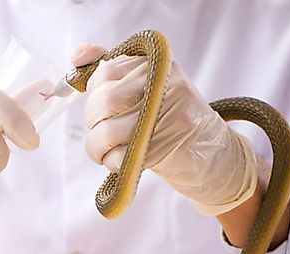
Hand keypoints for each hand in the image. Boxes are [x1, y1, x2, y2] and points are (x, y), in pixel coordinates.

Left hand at [71, 44, 258, 215]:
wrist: (211, 151)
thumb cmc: (169, 117)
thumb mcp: (146, 84)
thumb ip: (111, 68)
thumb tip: (77, 54)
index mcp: (157, 64)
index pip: (104, 73)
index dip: (94, 93)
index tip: (104, 105)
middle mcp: (164, 85)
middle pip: (103, 101)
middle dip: (93, 122)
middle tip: (101, 130)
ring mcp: (167, 116)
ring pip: (108, 131)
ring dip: (98, 147)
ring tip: (105, 151)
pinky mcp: (165, 146)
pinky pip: (120, 156)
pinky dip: (112, 163)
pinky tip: (120, 160)